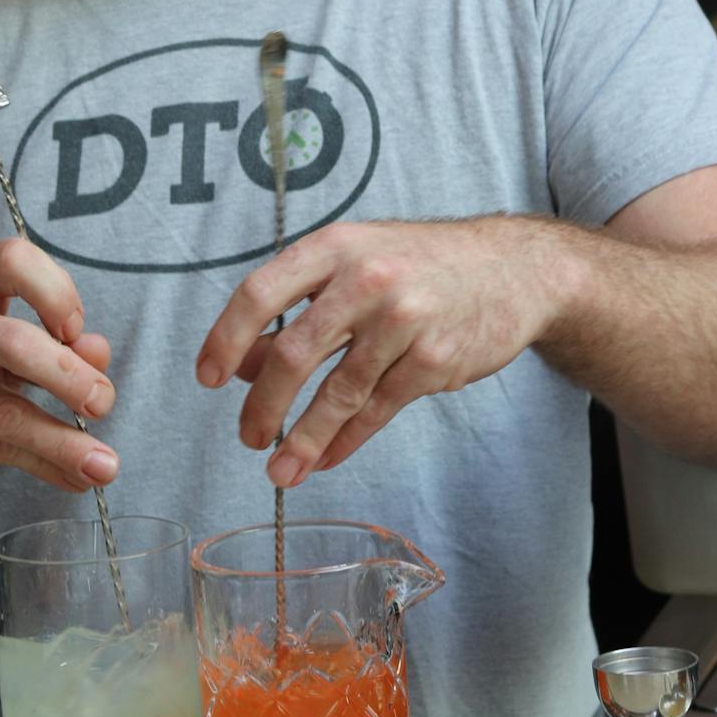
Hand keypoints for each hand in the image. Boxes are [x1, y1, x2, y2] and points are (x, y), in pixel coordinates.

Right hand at [0, 240, 118, 491]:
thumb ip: (44, 330)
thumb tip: (99, 355)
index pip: (14, 262)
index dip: (57, 291)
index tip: (76, 327)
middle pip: (13, 343)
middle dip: (68, 374)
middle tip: (103, 400)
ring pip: (2, 411)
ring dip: (61, 440)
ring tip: (104, 464)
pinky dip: (40, 464)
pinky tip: (74, 477)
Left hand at [196, 217, 568, 485]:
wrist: (509, 268)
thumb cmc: (419, 264)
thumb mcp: (353, 263)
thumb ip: (299, 305)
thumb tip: (244, 362)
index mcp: (334, 246)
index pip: (260, 291)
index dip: (226, 338)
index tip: (207, 377)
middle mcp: (365, 278)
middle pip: (294, 352)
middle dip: (262, 405)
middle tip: (247, 436)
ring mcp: (403, 320)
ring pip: (337, 393)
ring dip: (302, 440)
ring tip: (278, 470)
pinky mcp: (434, 360)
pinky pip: (376, 411)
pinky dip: (344, 441)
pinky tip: (326, 458)